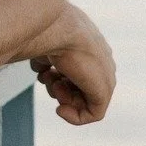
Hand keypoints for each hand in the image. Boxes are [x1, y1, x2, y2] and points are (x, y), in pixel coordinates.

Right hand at [27, 3, 115, 123]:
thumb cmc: (48, 31)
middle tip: (50, 80)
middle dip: (59, 88)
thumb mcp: (46, 44)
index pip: (75, 71)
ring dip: (62, 97)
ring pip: (83, 98)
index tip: (45, 73)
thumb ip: (49, 58)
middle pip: (78, 86)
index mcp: (88, 46)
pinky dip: (74, 117)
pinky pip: (94, 114)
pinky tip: (60, 109)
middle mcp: (99, 60)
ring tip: (53, 84)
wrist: (59, 28)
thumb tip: (41, 66)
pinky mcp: (103, 91)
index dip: (57, 78)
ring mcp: (103, 76)